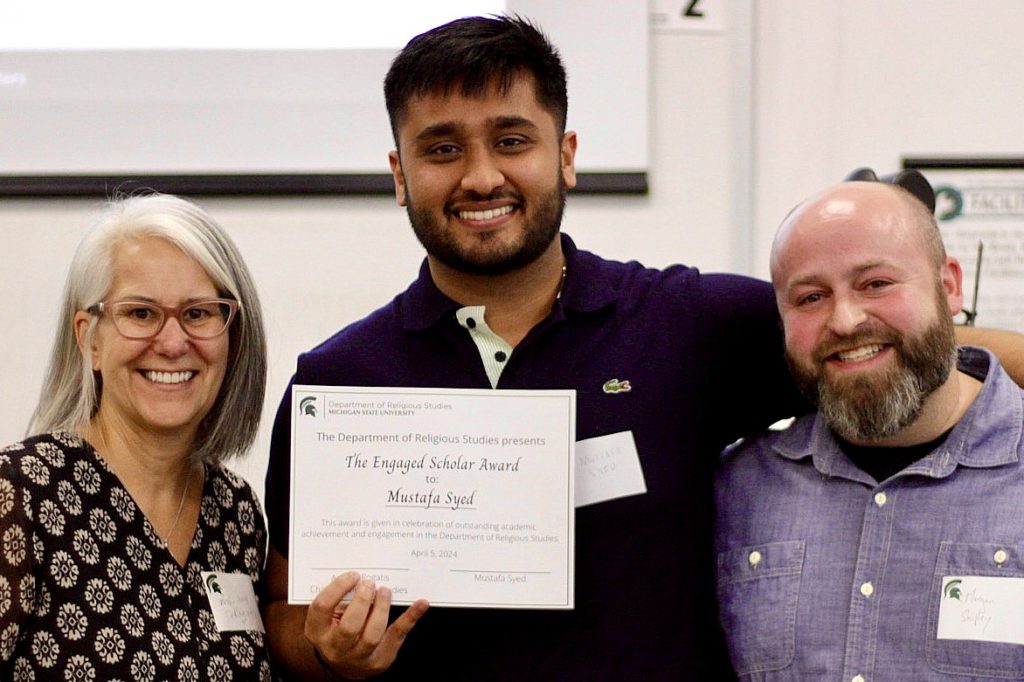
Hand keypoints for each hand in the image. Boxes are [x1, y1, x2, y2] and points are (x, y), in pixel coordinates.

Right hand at [304, 571, 428, 678]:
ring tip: (385, 591)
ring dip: (381, 609)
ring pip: (372, 635)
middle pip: (349, 626)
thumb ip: (339, 598)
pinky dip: (411, 617)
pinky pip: (397, 635)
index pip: (321, 607)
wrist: (345, 664)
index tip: (353, 575)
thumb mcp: (329, 616)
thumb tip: (360, 573)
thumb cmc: (337, 629)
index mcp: (317, 631)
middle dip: (362, 601)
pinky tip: (421, 603)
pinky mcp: (380, 659)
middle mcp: (335, 648)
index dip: (337, 588)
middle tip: (370, 583)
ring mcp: (358, 657)